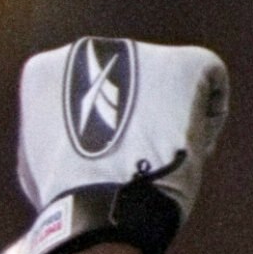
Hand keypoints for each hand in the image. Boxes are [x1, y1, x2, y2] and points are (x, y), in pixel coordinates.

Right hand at [0, 39, 227, 253]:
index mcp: (45, 70)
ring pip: (165, 86)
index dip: (97, 129)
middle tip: (138, 158)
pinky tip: (190, 148)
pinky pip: (209, 83)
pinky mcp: (184, 62)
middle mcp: (90, 48)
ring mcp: (138, 53)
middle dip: (137, 117)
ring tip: (164, 158)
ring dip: (169, 119)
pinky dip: (207, 118)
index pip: (79, 92)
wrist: (104, 204)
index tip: (106, 158)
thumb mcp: (43, 153)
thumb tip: (82, 133)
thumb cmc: (70, 196)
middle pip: (125, 82)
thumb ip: (62, 129)